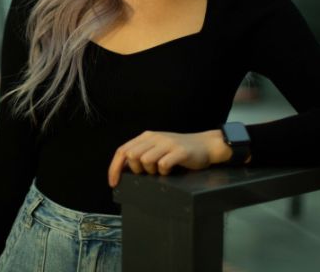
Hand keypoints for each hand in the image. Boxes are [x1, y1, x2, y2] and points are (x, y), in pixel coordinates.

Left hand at [108, 129, 231, 186]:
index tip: (113, 183)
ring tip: (161, 171)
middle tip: (149, 173)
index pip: (122, 151)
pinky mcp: (179, 151)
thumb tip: (124, 169)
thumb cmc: (180, 150)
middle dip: (137, 170)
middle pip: (132, 155)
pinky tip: (170, 171)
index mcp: (146, 137)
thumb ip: (142, 154)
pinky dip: (164, 172)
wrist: (206, 144)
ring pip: (145, 160)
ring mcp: (167, 143)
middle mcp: (155, 138)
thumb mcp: (158, 148)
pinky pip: (163, 164)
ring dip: (151, 171)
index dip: (115, 168)